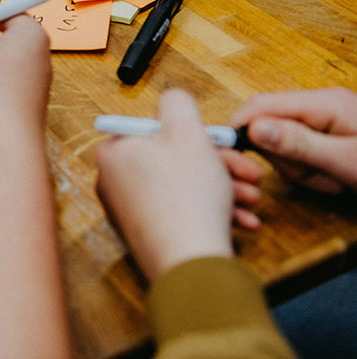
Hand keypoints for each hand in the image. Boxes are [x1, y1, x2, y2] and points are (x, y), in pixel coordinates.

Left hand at [95, 89, 263, 281]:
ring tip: (250, 201)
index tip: (219, 143)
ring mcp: (128, 212)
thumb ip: (178, 102)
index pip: (156, 128)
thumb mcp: (188, 131)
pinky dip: (211, 213)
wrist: (190, 264)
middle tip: (248, 173)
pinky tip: (239, 221)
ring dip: (222, 189)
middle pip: (173, 159)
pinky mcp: (147, 235)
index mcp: (113, 152)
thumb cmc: (185, 198)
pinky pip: (181, 213)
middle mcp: (113, 182)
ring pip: (183, 188)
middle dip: (218, 165)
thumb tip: (171, 98)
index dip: (194, 135)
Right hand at [230, 88, 356, 193]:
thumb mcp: (344, 160)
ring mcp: (323, 118)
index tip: (230, 155)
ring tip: (332, 180)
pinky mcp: (325, 133)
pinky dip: (307, 169)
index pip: (262, 105)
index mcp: (324, 103)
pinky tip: (332, 177)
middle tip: (312, 175)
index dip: (240, 128)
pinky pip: (298, 150)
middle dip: (280, 156)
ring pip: (282, 143)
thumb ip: (298, 144)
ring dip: (298, 167)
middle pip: (270, 125)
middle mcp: (320, 104)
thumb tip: (253, 129)